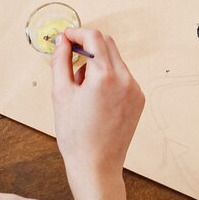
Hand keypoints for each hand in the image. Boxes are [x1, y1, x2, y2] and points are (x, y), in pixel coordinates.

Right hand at [51, 29, 143, 191]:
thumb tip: (62, 41)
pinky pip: (123, 76)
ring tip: (82, 89)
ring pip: (115, 60)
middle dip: (88, 46)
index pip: (94, 37)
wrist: (96, 165)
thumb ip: (60, 61)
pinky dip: (108, 77)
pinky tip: (96, 99)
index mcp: (104, 76)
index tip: (65, 38)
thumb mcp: (60, 94)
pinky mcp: (138, 99)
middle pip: (107, 44)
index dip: (77, 33)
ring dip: (98, 63)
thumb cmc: (75, 134)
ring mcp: (135, 89)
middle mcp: (125, 79)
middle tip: (71, 60)